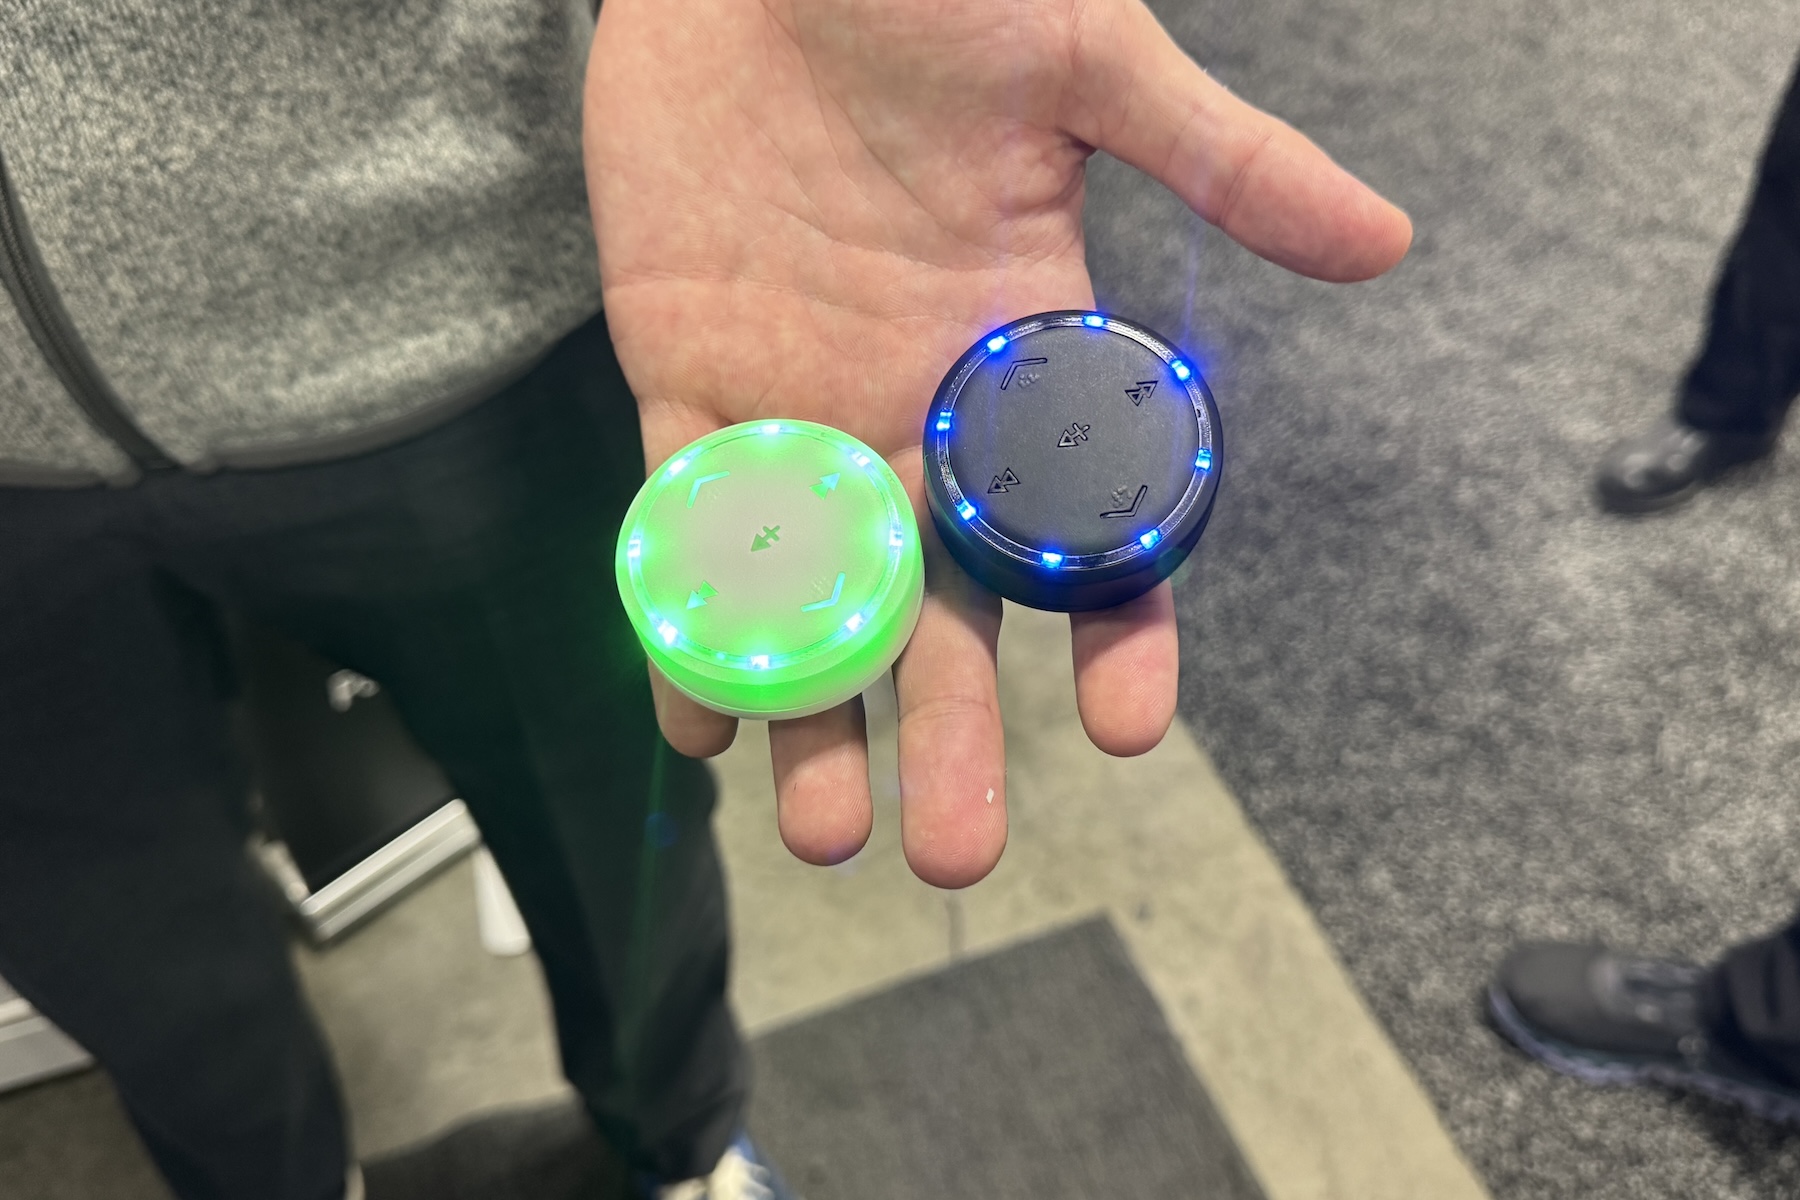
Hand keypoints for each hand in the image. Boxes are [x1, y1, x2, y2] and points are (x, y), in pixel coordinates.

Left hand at [585, 0, 1409, 886]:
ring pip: (820, 595)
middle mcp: (919, 412)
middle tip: (954, 856)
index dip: (1118, 630)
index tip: (1132, 731)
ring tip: (826, 830)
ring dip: (819, 715)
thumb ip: (1223, 160)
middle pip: (949, 606)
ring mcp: (802, 408)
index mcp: (1025, 353)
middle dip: (954, 732)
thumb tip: (1384, 238)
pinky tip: (699, 716)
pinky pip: (693, 524)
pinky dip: (693, 617)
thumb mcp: (1093, 68)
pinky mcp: (686, 381)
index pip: (1088, 526)